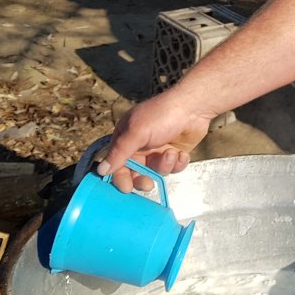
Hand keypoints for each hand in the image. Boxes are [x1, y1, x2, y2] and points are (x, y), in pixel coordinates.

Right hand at [97, 91, 214, 192]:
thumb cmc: (161, 115)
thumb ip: (119, 152)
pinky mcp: (174, 153)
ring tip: (171, 153)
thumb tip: (101, 171)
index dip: (120, 177)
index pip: (116, 164)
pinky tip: (181, 153)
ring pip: (156, 171)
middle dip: (142, 179)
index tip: (126, 188)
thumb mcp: (137, 132)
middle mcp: (140, 146)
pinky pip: (172, 168)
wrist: (193, 107)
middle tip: (148, 184)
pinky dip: (177, 163)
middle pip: (136, 173)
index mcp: (126, 138)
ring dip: (164, 165)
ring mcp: (158, 150)